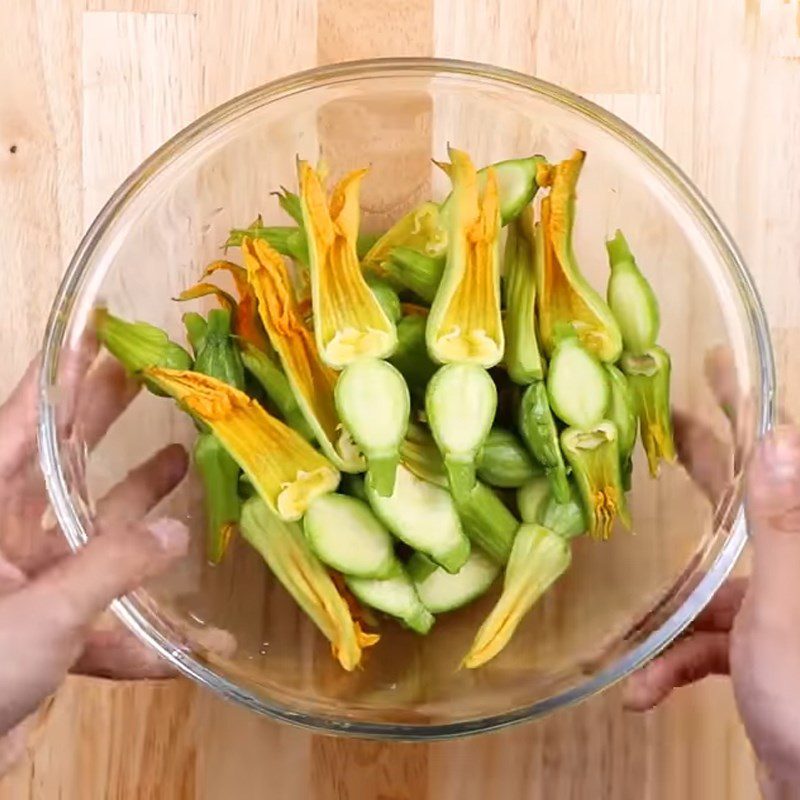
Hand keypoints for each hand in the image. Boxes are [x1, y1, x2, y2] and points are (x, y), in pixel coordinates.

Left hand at [0, 334, 188, 762]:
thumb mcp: (40, 614)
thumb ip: (111, 568)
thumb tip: (176, 536)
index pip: (23, 426)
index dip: (59, 376)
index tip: (93, 332)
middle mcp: (2, 540)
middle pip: (58, 465)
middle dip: (103, 421)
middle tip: (146, 376)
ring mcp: (22, 585)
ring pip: (87, 536)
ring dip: (134, 513)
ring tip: (179, 465)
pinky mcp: (39, 631)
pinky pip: (95, 622)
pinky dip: (136, 635)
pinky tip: (186, 649)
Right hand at [625, 349, 799, 792]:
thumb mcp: (786, 610)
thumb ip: (781, 525)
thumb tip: (778, 439)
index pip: (780, 457)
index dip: (751, 405)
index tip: (718, 363)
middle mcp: (797, 567)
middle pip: (745, 503)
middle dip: (701, 470)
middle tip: (663, 427)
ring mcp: (780, 609)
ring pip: (711, 589)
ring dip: (671, 625)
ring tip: (639, 654)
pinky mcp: (761, 650)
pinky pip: (707, 642)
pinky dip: (674, 665)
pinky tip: (646, 693)